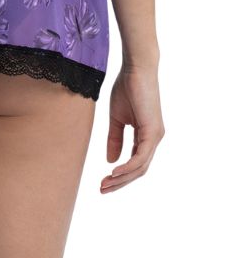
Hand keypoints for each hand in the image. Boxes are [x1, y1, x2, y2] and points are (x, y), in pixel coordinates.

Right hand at [100, 63, 164, 192]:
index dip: (120, 175)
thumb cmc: (127, 87)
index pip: (135, 163)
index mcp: (146, 136)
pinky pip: (141, 157)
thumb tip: (111, 161)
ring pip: (140, 167)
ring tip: (105, 184)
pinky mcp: (153, 132)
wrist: (136, 68)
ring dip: (122, 178)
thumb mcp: (117, 118)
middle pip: (138, 170)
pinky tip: (114, 172)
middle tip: (102, 189)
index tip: (103, 182)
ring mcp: (155, 136)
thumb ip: (115, 138)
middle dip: (120, 182)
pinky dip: (128, 167)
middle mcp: (154, 139)